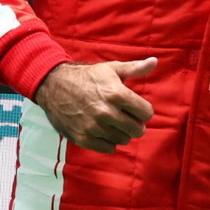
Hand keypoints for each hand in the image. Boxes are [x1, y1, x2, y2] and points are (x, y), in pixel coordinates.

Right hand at [34, 58, 156, 152]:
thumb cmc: (87, 77)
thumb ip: (135, 68)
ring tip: (115, 123)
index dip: (144, 111)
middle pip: (137, 129)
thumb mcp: (111, 69)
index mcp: (117, 94)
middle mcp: (106, 112)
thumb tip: (155, 61)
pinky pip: (108, 148)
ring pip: (123, 140)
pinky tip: (104, 131)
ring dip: (122, 133)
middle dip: (136, 124)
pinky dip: (109, 142)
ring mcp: (93, 127)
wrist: (54, 86)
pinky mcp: (82, 138)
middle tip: (128, 118)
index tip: (137, 108)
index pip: (146, 113)